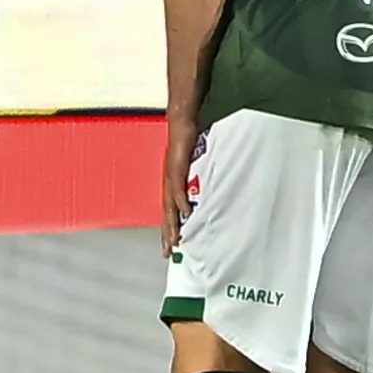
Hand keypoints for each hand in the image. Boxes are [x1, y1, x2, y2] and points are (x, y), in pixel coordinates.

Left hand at [162, 112, 199, 251]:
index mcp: (173, 183)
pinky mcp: (177, 164)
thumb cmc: (189, 143)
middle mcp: (169, 181)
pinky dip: (180, 199)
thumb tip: (206, 198)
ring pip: (169, 203)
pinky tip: (185, 212)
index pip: (169, 211)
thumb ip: (198, 182)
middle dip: (167, 233)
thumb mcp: (196, 167)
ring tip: (175, 239)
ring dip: (172, 222)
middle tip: (168, 251)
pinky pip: (178, 184)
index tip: (171, 246)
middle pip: (166, 213)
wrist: (182, 121)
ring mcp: (172, 174)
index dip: (169, 229)